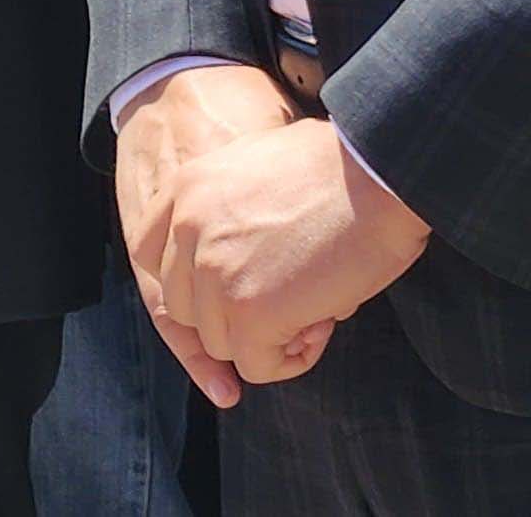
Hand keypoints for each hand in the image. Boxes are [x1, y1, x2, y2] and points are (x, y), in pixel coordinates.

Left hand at [159, 114, 425, 388]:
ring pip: (218, 341)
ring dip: (266, 338)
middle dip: (234, 314)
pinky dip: (288, 361)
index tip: (234, 285)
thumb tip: (245, 264)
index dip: (191, 282)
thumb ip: (230, 212)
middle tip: (291, 299)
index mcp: (185, 189)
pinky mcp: (249, 312)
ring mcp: (213, 273)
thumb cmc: (343, 166)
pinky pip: (254, 364)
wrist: (380, 169)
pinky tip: (320, 328)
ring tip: (314, 310)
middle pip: (184, 307)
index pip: (151, 256)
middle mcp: (186, 230)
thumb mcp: (259, 165)